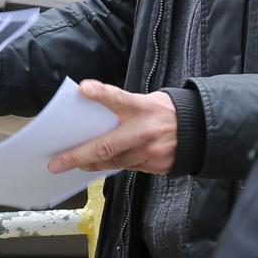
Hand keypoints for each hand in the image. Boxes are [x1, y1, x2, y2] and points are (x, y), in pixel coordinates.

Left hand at [48, 81, 177, 174]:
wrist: (200, 130)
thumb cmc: (166, 112)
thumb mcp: (149, 100)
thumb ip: (124, 105)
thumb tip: (93, 106)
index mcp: (144, 108)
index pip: (119, 98)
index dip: (101, 93)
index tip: (83, 89)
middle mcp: (145, 131)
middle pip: (106, 145)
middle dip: (78, 155)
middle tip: (57, 162)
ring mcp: (149, 152)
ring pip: (113, 162)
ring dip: (89, 164)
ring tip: (71, 164)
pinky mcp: (153, 166)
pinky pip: (126, 167)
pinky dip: (109, 166)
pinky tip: (96, 164)